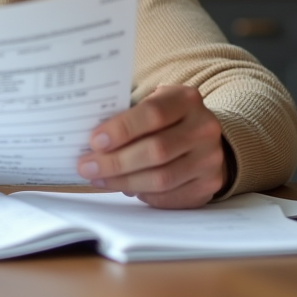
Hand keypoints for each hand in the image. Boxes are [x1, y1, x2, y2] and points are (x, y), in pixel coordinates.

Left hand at [76, 85, 226, 208]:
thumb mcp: (153, 104)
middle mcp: (204, 128)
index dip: (122, 129)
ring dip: (124, 182)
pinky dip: (143, 194)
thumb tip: (92, 142)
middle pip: (156, 150)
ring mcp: (210, 159)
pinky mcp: (208, 185)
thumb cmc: (166, 120)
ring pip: (161, 178)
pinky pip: (169, 196)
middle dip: (116, 162)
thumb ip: (128, 116)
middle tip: (87, 167)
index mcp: (186, 100)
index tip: (94, 142)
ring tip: (99, 180)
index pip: (153, 114)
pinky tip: (125, 188)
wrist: (203, 137)